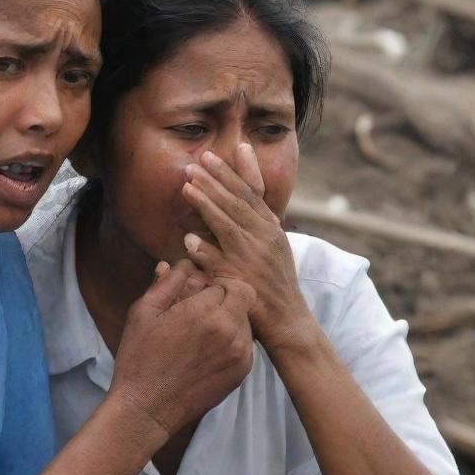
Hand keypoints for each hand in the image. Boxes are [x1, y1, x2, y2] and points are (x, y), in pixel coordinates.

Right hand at [111, 259, 254, 437]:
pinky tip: (206, 349)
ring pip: (246, 319)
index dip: (210, 281)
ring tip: (201, 331)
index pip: (225, 279)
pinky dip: (232, 339)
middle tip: (199, 307)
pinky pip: (246, 343)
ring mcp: (240, 354)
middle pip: (243, 295)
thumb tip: (182, 262)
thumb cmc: (140, 357)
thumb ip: (167, 283)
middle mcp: (230, 330)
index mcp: (205, 311)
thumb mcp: (144, 312)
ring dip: (229, 317)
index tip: (195, 290)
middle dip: (224, 296)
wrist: (147, 407)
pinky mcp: (242, 372)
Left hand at [181, 147, 313, 353]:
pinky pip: (220, 264)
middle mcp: (265, 238)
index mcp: (271, 227)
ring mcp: (253, 260)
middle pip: (237, 203)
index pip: (250, 193)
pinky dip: (205, 252)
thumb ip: (258, 222)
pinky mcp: (242, 282)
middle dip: (214, 180)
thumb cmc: (274, 282)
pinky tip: (188, 240)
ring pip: (227, 226)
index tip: (214, 155)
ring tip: (186, 188)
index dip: (232, 172)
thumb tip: (242, 198)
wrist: (288, 319)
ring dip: (206, 205)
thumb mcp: (273, 245)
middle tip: (194, 163)